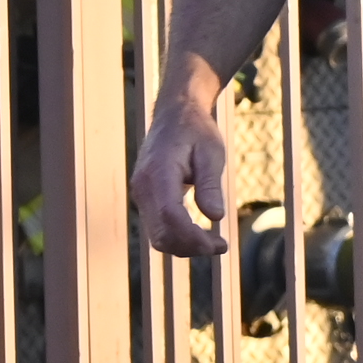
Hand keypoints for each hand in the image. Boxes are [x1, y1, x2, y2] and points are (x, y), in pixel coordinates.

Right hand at [131, 82, 231, 258]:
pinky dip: (178, 238)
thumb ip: (210, 184)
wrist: (175, 115)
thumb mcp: (211, 152)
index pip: (170, 216)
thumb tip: (216, 217)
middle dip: (191, 247)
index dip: (193, 237)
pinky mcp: (145, 199)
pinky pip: (158, 228)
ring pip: (157, 236)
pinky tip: (201, 236)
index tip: (218, 245)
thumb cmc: (196, 131)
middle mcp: (143, 187)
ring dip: (185, 246)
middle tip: (221, 246)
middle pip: (161, 234)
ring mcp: (141, 195)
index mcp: (158, 173)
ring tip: (215, 244)